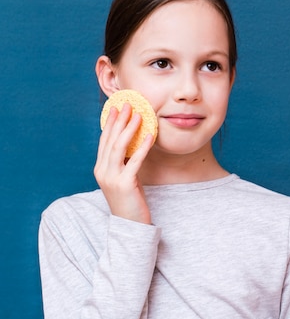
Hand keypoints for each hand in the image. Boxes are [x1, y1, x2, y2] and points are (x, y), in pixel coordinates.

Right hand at [94, 103, 153, 223]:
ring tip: (138, 115)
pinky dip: (141, 147)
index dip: (110, 123)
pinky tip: (149, 136)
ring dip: (129, 129)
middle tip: (127, 104)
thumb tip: (134, 141)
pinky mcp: (124, 184)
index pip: (104, 141)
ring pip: (119, 148)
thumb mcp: (125, 177)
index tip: (116, 107)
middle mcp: (102, 171)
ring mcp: (111, 178)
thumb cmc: (130, 199)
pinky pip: (134, 161)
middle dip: (119, 121)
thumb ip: (125, 161)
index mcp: (100, 168)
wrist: (130, 225)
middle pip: (110, 140)